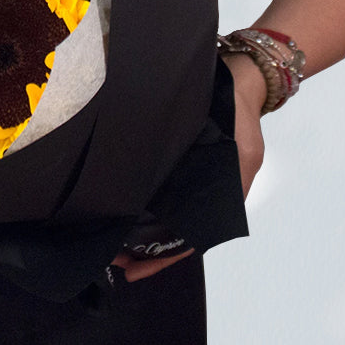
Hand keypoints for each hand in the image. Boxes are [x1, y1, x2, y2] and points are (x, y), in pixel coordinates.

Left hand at [112, 54, 266, 282]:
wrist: (235, 75)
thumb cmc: (240, 116)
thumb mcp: (246, 154)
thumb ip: (232, 186)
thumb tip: (209, 222)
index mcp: (211, 194)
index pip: (183, 239)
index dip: (159, 258)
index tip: (130, 269)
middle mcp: (187, 185)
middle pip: (160, 227)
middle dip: (135, 245)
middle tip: (104, 253)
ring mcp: (172, 169)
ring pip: (147, 207)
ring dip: (127, 223)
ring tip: (98, 233)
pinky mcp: (159, 150)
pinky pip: (141, 179)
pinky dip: (126, 193)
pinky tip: (105, 197)